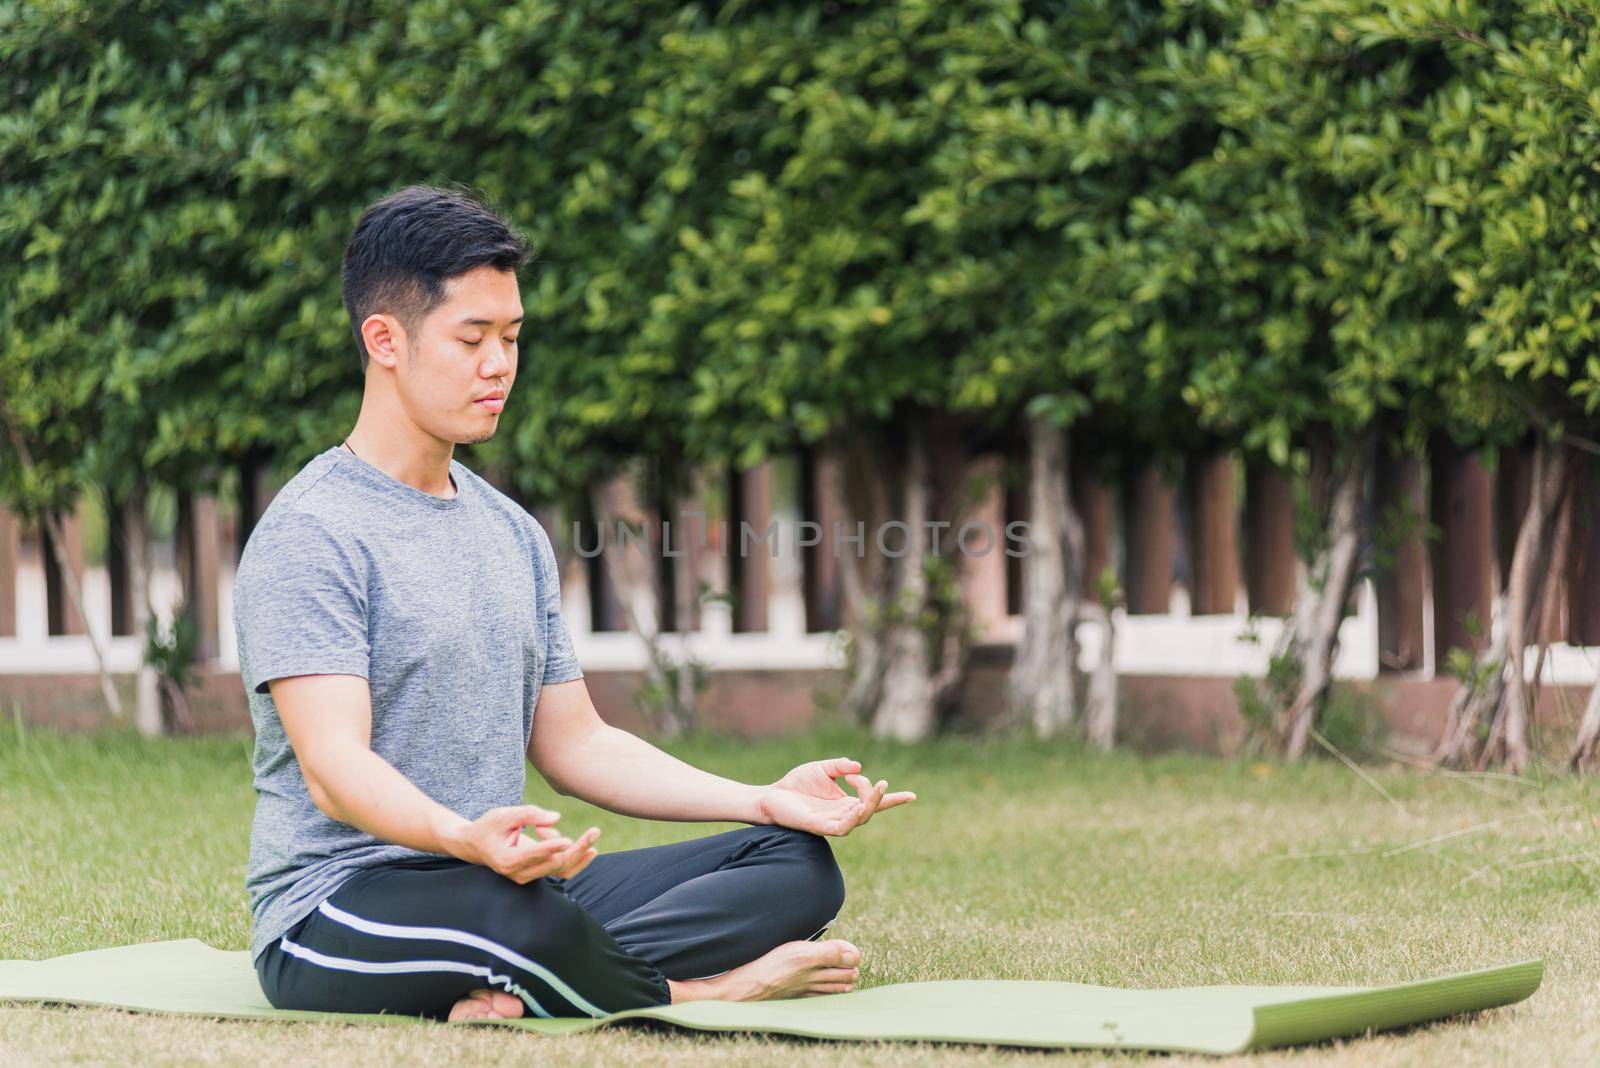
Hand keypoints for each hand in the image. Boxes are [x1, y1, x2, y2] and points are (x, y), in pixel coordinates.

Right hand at [450, 804, 600, 883]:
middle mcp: (519, 873)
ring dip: (578, 850)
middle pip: (554, 864)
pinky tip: (591, 849)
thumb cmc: (489, 827)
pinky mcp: (537, 872)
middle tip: (595, 831)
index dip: (551, 847)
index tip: (567, 839)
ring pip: (561, 868)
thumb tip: (556, 818)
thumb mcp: (504, 815)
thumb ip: (529, 814)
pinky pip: (561, 871)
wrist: (476, 845)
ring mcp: (529, 876)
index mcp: (508, 860)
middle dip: (577, 847)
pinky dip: (576, 859)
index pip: (534, 855)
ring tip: (593, 832)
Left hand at [757, 756, 915, 836]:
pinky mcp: (820, 827)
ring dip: (870, 803)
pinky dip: (853, 818)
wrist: (770, 796)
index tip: (913, 795)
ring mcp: (833, 822)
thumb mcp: (821, 768)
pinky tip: (858, 807)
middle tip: (871, 780)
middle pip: (870, 807)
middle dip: (875, 793)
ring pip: (860, 817)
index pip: (874, 802)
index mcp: (845, 802)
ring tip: (877, 786)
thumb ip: (840, 766)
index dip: (893, 800)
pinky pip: (842, 827)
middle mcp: (843, 814)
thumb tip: (859, 767)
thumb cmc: (795, 785)